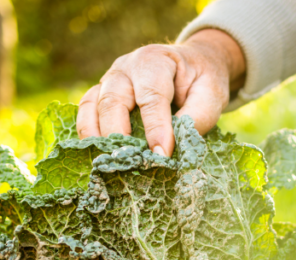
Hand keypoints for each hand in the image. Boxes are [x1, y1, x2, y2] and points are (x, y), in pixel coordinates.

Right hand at [76, 29, 245, 155]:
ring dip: (96, 137)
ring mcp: (108, 79)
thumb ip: (195, 118)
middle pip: (113, 100)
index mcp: (154, 61)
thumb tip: (172, 149)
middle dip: (119, 135)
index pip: (151, 96)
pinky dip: (87, 133)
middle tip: (130, 162)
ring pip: (91, 105)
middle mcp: (125, 67)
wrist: (192, 66)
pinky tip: (97, 155)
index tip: (161, 155)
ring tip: (109, 163)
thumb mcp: (210, 95)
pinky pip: (85, 111)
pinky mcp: (100, 94)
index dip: (155, 127)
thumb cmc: (200, 81)